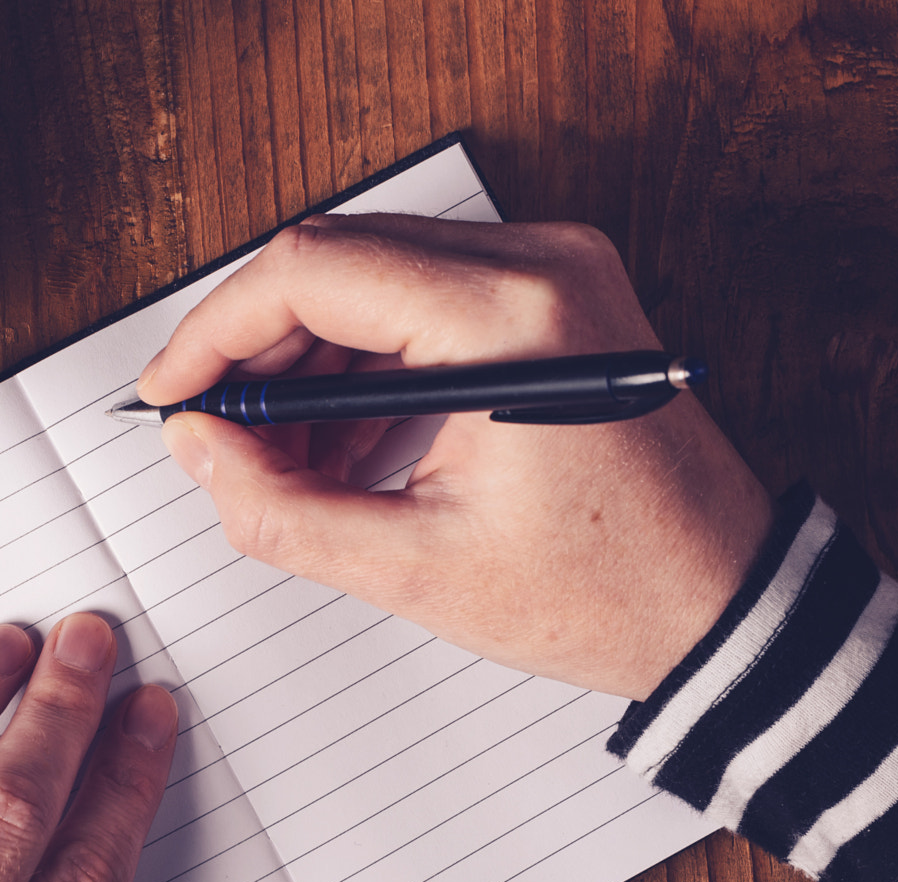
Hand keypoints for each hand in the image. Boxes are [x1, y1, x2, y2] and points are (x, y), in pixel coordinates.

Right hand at [138, 214, 773, 699]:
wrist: (725, 606)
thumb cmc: (609, 595)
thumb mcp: (416, 570)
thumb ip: (279, 508)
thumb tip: (199, 446)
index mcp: (508, 321)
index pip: (309, 272)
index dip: (215, 332)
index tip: (173, 392)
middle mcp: (541, 265)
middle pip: (337, 259)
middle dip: (260, 350)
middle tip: (219, 437)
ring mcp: (559, 270)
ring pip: (376, 274)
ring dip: (312, 360)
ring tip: (284, 464)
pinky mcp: (563, 294)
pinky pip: (428, 297)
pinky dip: (369, 362)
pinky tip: (346, 449)